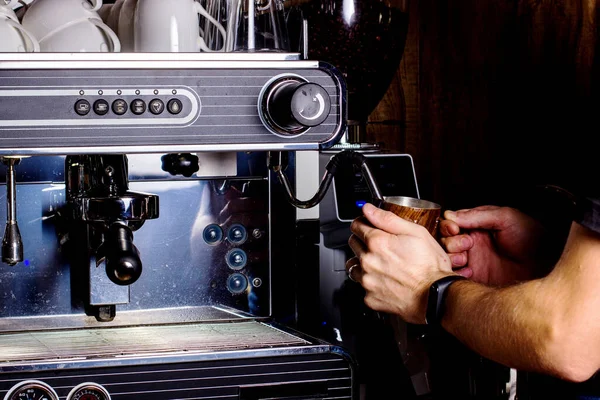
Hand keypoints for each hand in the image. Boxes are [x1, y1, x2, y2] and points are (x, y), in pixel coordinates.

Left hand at [346, 203, 454, 323]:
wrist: (436, 296)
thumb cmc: (430, 266)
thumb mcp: (415, 233)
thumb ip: (388, 219)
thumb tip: (368, 209)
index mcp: (377, 242)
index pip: (356, 225)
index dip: (363, 222)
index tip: (369, 225)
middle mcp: (368, 261)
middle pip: (353, 243)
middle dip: (363, 240)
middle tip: (380, 245)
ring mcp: (367, 280)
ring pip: (354, 265)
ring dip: (362, 261)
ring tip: (381, 263)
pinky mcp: (370, 298)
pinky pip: (362, 286)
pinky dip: (370, 281)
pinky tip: (384, 279)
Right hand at [440, 206, 544, 285]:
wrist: (547, 265)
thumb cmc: (532, 238)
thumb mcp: (506, 217)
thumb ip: (477, 215)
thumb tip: (450, 215)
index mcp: (478, 226)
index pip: (451, 224)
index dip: (449, 226)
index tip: (455, 228)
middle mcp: (473, 243)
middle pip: (445, 241)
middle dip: (451, 242)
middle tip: (467, 244)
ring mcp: (474, 261)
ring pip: (448, 258)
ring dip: (452, 257)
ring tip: (466, 259)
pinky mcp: (476, 278)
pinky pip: (456, 277)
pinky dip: (457, 274)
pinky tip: (470, 271)